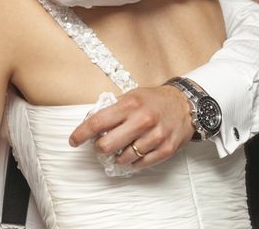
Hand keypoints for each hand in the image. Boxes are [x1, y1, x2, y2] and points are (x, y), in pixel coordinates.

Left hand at [69, 86, 194, 168]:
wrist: (184, 104)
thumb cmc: (154, 100)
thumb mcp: (131, 95)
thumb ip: (112, 108)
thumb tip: (90, 122)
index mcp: (130, 105)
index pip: (97, 122)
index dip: (81, 134)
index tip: (74, 140)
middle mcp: (142, 120)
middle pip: (107, 145)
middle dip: (99, 148)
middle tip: (101, 145)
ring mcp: (155, 136)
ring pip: (124, 158)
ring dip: (117, 156)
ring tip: (120, 148)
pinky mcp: (166, 149)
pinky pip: (141, 164)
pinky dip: (133, 162)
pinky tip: (134, 154)